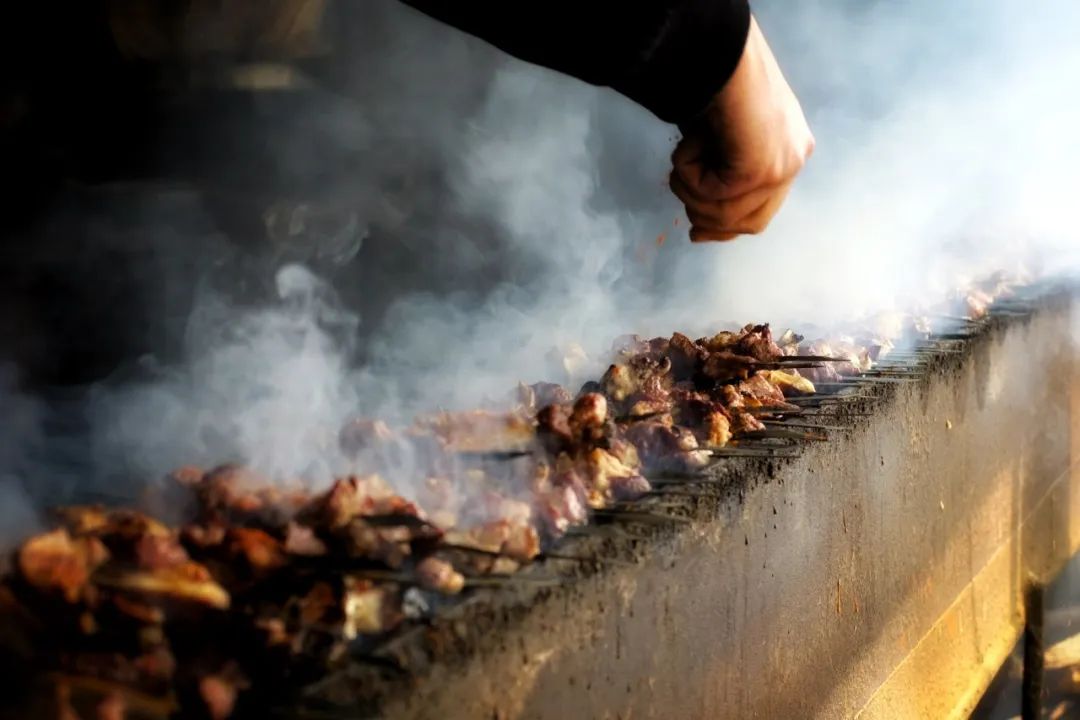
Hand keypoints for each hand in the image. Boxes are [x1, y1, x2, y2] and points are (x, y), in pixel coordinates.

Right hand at [670, 16, 813, 241]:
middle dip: (712, 223)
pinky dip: (689, 172)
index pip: (766, 209)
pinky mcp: (760, 172)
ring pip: (725, 213)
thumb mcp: (723, 138)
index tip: (698, 233)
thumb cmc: (718, 84)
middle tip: (689, 224)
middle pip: (752, 223)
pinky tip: (693, 144)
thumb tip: (699, 231)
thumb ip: (720, 175)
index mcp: (792, 149)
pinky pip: (711, 194)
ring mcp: (782, 168)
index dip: (729, 227)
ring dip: (691, 191)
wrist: (723, 56)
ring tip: (683, 160)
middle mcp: (794, 161)